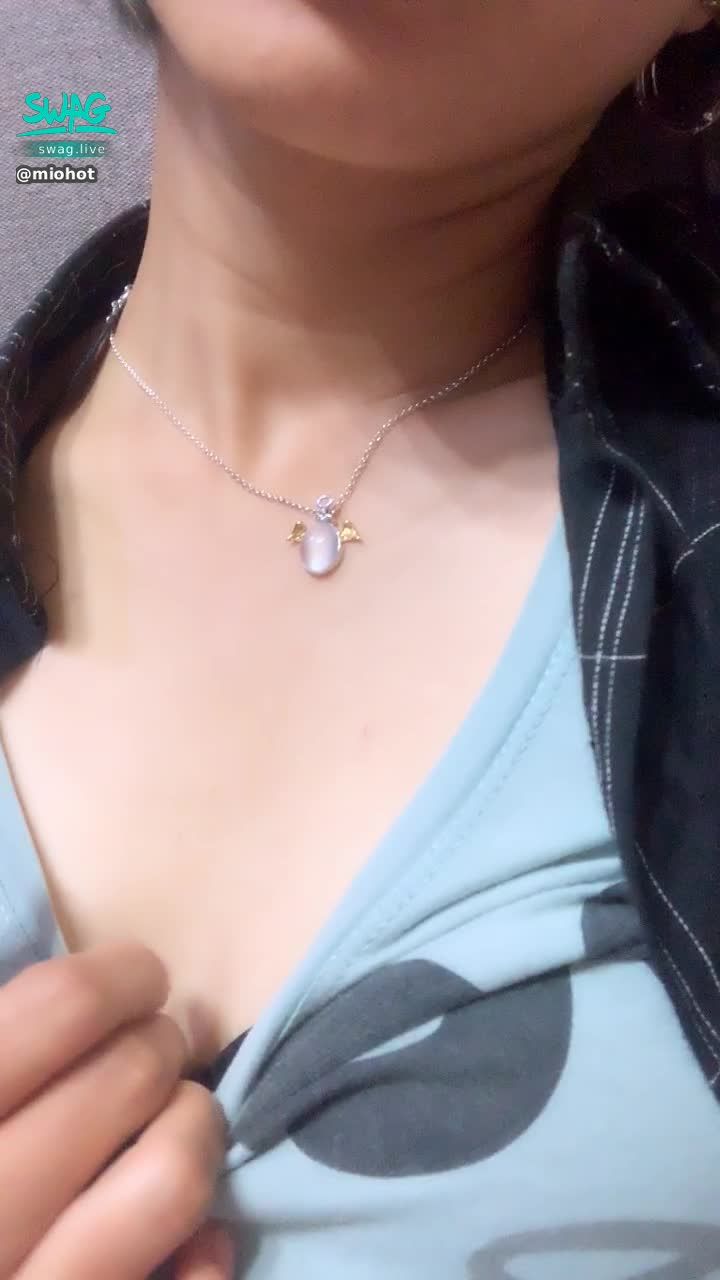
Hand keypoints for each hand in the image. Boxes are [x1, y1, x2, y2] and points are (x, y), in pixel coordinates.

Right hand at [0, 942, 227, 1278]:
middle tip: (154, 1050)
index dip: (114, 978)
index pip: (55, 1011)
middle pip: (126, 1078)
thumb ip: (0, 1058)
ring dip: (193, 1129)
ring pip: (168, 1179)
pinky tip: (186, 1238)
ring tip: (179, 1123)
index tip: (136, 978)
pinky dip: (198, 1250)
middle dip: (159, 1045)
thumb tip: (69, 1006)